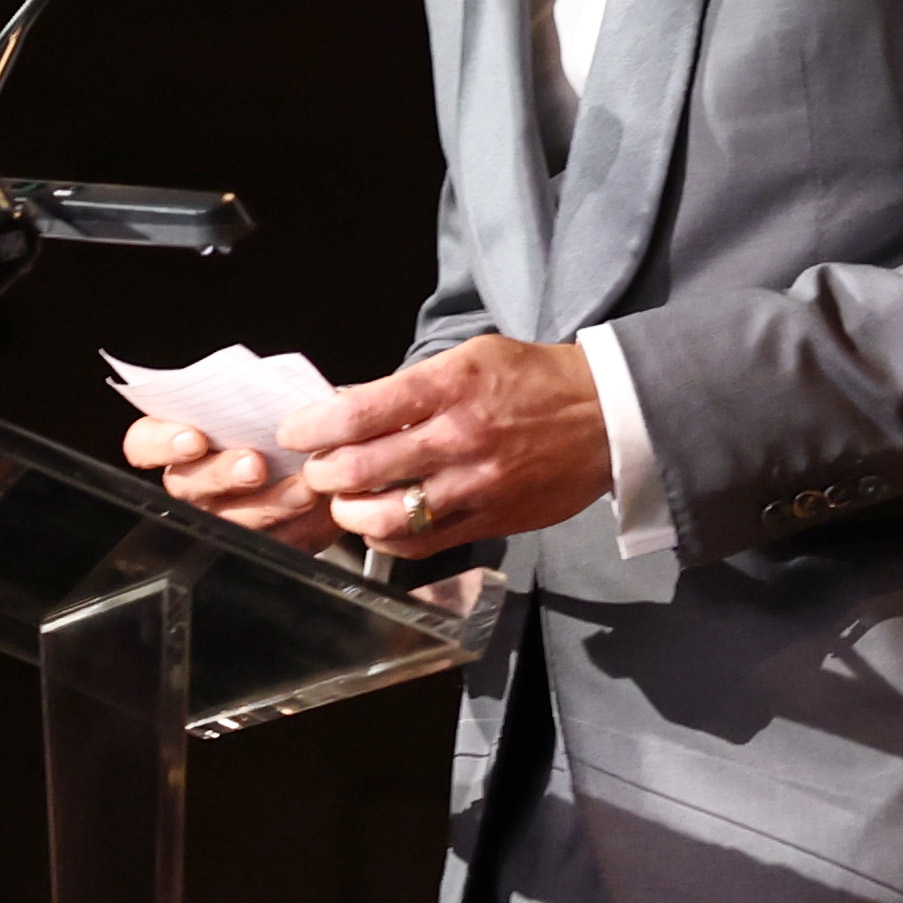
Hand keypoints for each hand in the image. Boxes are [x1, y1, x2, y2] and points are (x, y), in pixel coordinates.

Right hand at [120, 416, 338, 550]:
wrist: (333, 450)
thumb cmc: (289, 418)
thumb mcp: (273, 397)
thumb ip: (259, 395)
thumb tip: (271, 394)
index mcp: (182, 438)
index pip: (144, 443)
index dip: (161, 443)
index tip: (194, 437)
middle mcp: (194, 483)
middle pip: (187, 486)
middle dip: (221, 475)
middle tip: (254, 464)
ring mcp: (224, 517)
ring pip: (230, 522)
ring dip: (268, 505)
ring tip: (302, 489)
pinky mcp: (261, 543)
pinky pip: (273, 544)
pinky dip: (300, 528)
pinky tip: (320, 511)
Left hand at [284, 334, 613, 561]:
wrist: (607, 418)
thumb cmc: (534, 380)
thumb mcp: (470, 358)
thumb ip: (410, 385)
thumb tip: (349, 403)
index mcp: (450, 387)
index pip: (359, 412)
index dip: (313, 427)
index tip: (295, 432)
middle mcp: (458, 438)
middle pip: (361, 469)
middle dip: (323, 473)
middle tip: (318, 469)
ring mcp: (474, 485)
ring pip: (385, 516)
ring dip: (349, 512)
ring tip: (344, 501)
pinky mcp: (490, 521)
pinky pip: (421, 544)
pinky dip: (388, 540)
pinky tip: (380, 525)